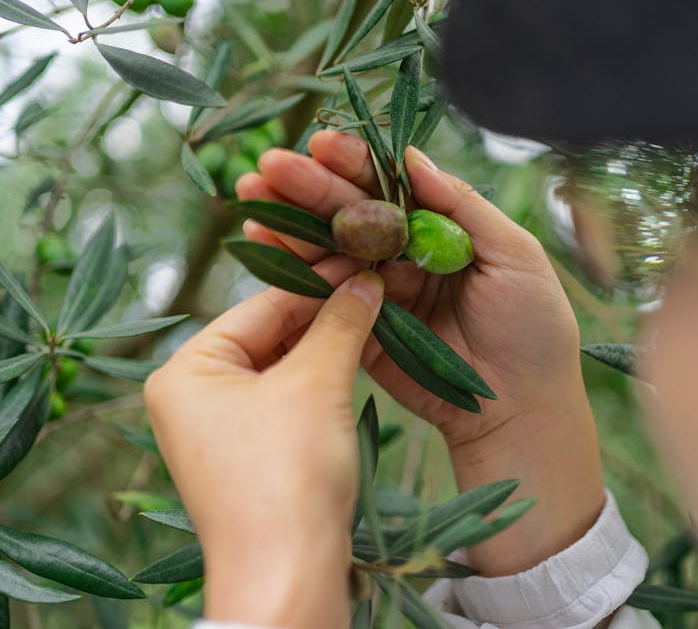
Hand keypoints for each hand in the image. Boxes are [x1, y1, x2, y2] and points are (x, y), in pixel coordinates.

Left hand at [144, 263, 383, 627]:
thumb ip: (340, 323)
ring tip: (374, 314)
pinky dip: (321, 379)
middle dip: (324, 314)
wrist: (289, 575)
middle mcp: (193, 395)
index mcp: (185, 370)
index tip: (362, 258)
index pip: (260, 305)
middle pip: (270, 334)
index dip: (316, 281)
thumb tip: (366, 279)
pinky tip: (357, 357)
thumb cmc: (287, 475)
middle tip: (375, 284)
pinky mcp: (250, 453)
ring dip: (327, 345)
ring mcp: (221, 427)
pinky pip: (287, 399)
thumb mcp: (316, 385)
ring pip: (282, 366)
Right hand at [240, 132, 576, 445]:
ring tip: (251, 194)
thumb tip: (412, 159)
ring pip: (328, 249)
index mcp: (443, 228)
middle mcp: (406, 253)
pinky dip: (290, 271)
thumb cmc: (534, 327)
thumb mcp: (516, 255)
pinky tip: (260, 242)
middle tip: (270, 166)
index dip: (357, 163)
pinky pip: (322, 297)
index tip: (323, 143)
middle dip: (309, 186)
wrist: (523, 406)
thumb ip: (464, 206)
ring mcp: (380, 291)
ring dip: (288, 220)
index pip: (393, 186)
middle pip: (351, 212)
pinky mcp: (361, 329)